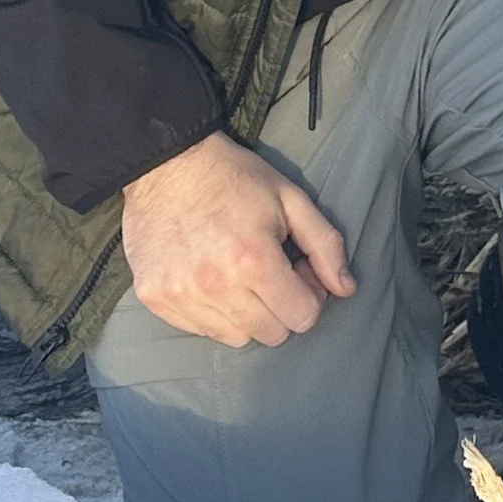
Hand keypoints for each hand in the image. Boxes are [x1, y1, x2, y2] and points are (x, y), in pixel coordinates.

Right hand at [120, 131, 355, 347]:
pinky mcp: (155, 300)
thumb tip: (347, 289)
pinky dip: (213, 313)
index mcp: (254, 261)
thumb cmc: (234, 178)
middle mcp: (216, 287)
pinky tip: (210, 277)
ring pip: (236, 338)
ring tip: (239, 274)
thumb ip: (326, 246)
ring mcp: (181, 297)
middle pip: (271, 334)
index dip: (309, 294)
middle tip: (270, 271)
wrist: (166, 163)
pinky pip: (200, 330)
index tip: (297, 269)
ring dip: (247, 314)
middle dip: (281, 306)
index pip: (302, 317)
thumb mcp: (291, 199)